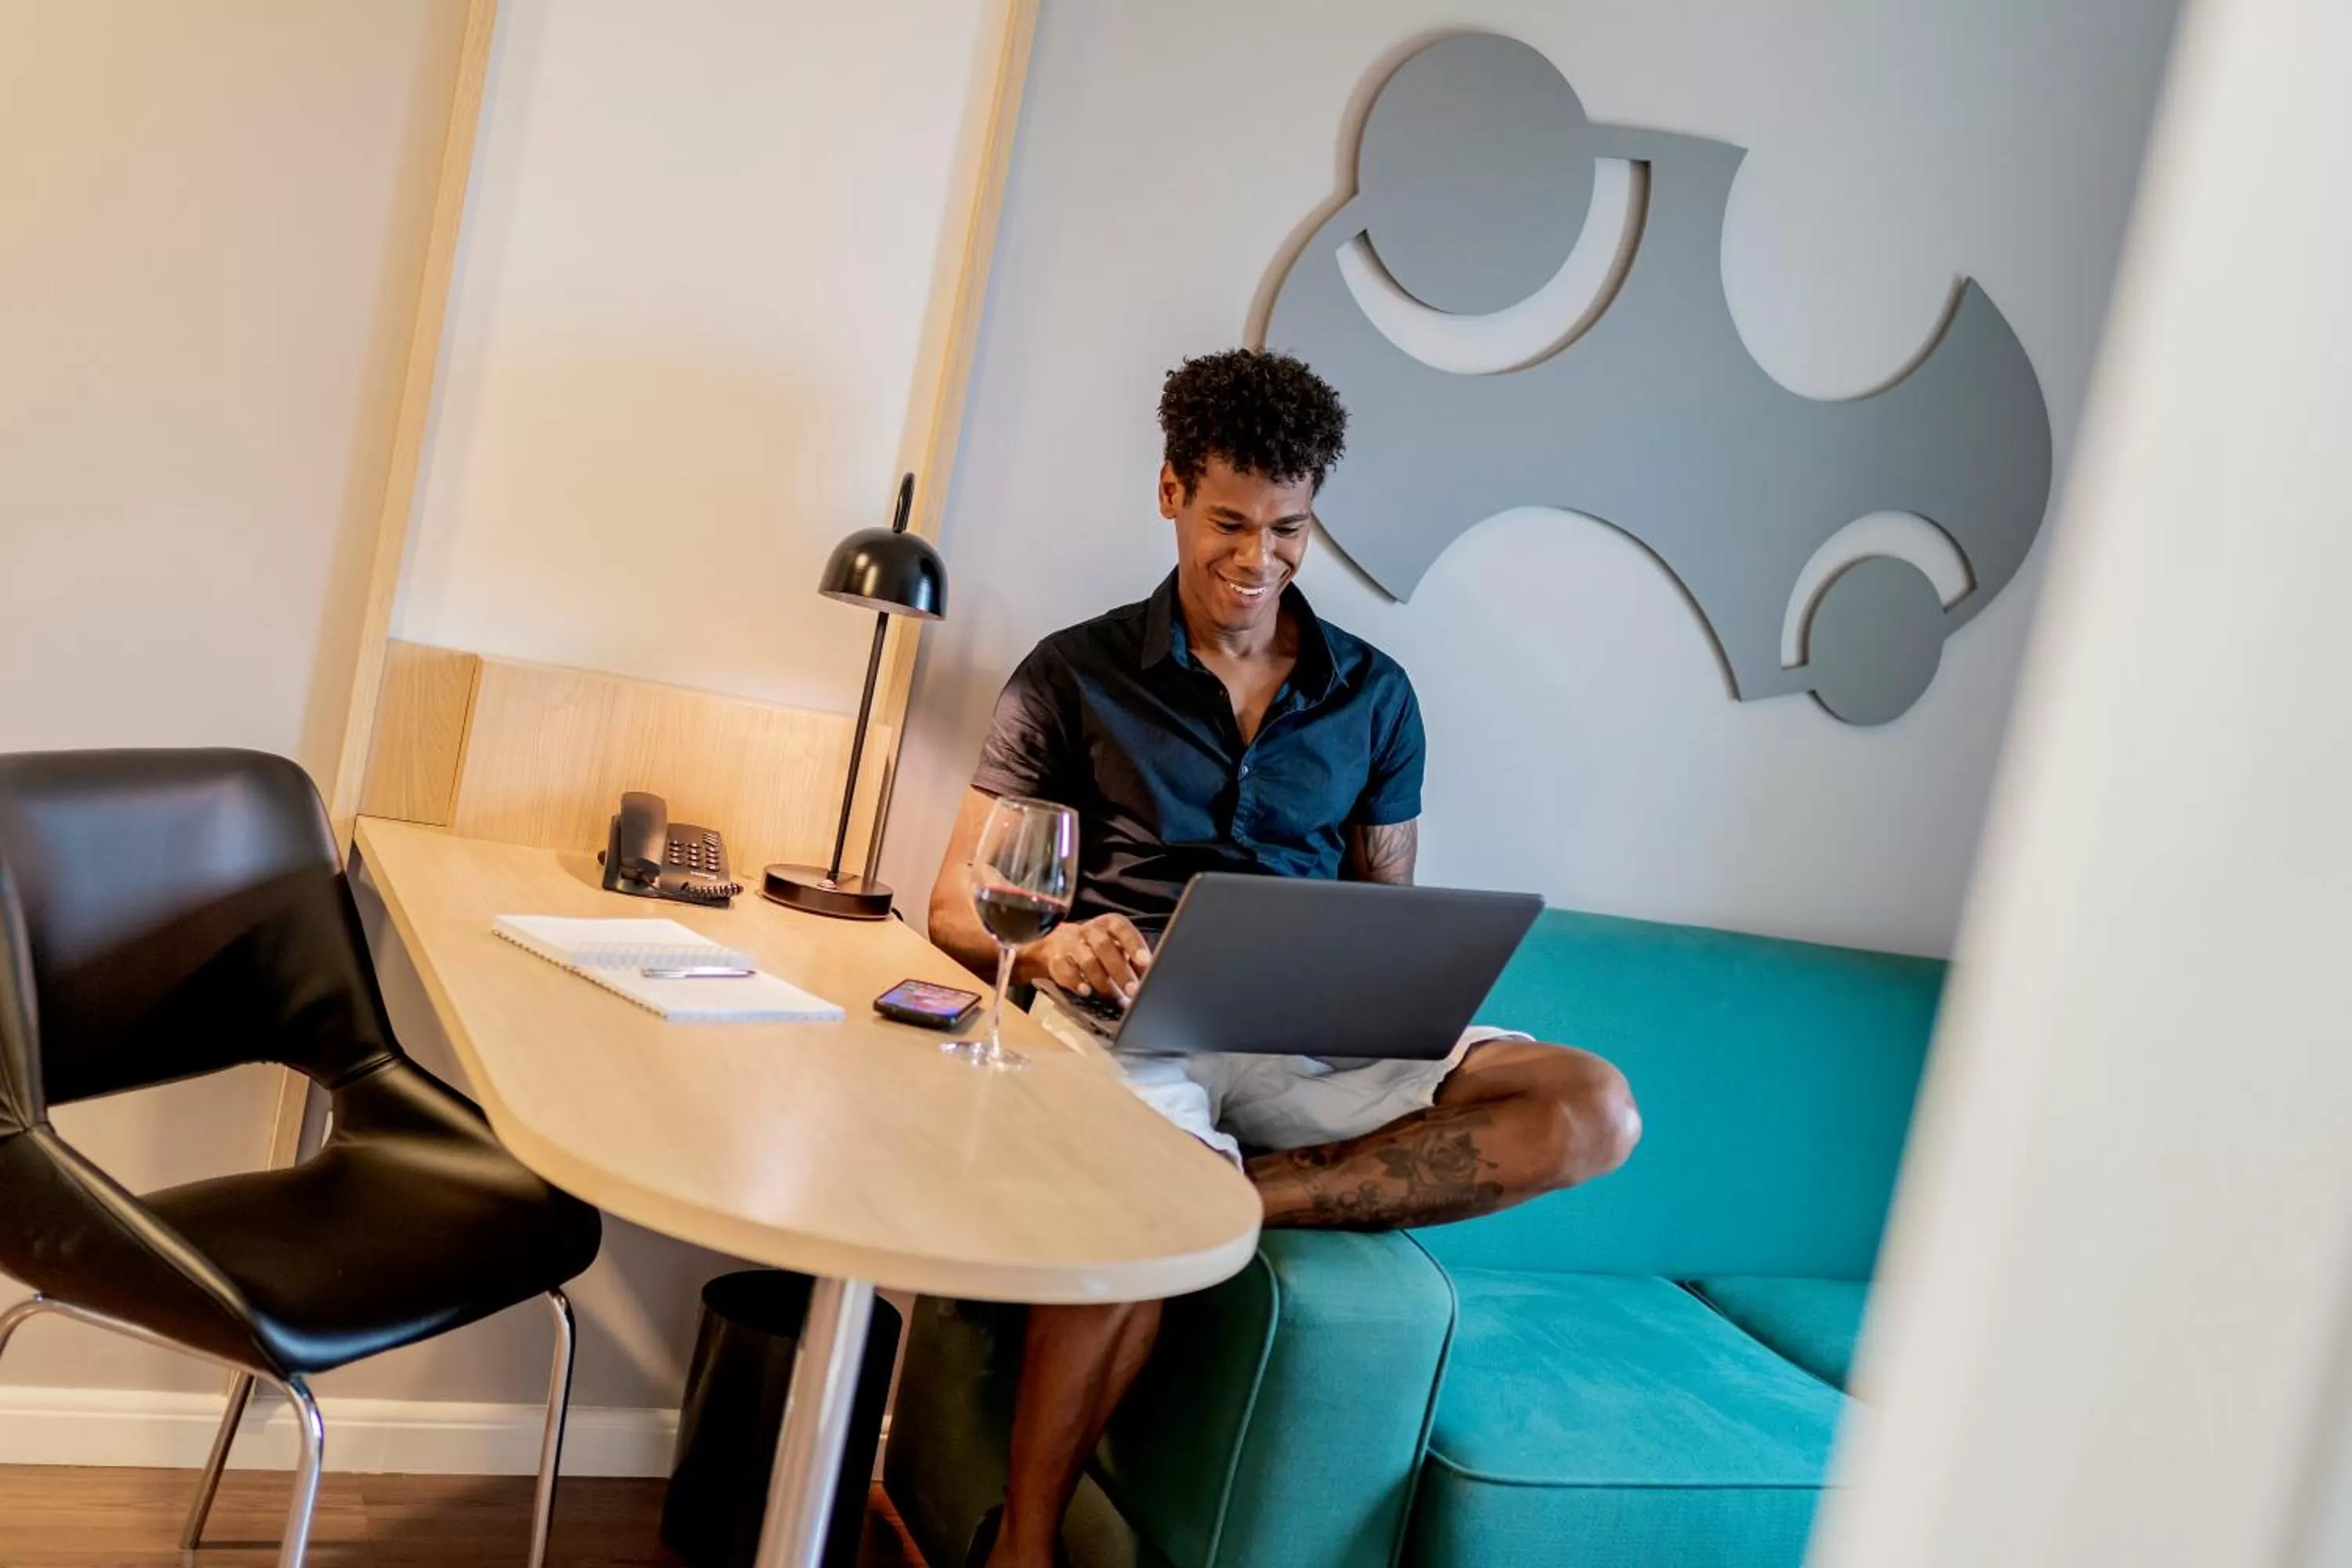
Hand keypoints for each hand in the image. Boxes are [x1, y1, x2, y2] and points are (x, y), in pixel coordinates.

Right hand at [1022, 913, 1152, 1006]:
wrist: (1057, 945)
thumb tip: (1150, 978)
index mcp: (1109, 924)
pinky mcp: (1056, 959)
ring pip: (1087, 960)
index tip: (1145, 962)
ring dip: (1102, 981)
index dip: (1134, 944)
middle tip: (1132, 990)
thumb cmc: (1096, 948)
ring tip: (1113, 996)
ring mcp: (1071, 944)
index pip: (1122, 928)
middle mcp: (1090, 931)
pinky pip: (1065, 970)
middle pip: (1104, 946)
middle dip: (1119, 970)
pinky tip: (1086, 991)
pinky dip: (1076, 982)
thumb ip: (1133, 959)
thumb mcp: (1116, 946)